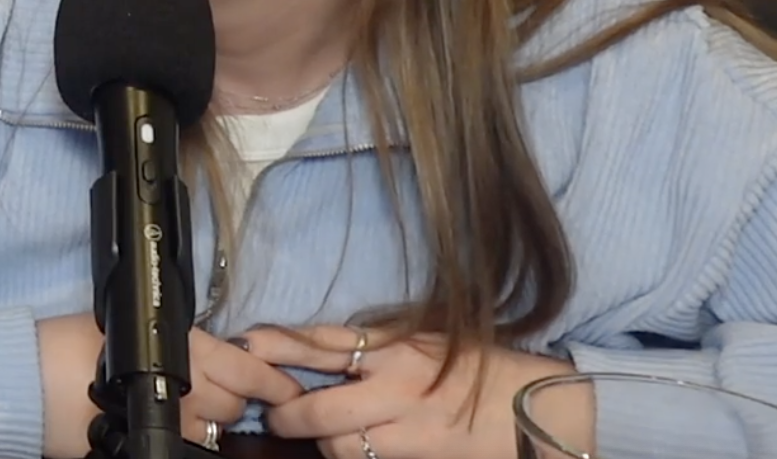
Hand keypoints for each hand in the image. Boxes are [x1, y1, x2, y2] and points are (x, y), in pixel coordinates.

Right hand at [37, 313, 304, 456]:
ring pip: (212, 431)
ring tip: (182, 405)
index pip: (249, 371)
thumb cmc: (68, 341)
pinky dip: (182, 435)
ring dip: (206, 420)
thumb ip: (173, 340)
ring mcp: (170, 425)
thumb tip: (205, 350)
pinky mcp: (150, 446)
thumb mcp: (127, 326)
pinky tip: (167, 422)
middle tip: (212, 387)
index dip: (275, 383)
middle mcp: (185, 389)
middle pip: (233, 404)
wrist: (28, 379)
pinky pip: (184, 445)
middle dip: (230, 398)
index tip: (290, 390)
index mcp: (184, 349)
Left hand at [244, 324, 590, 458]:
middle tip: (276, 413)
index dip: (280, 345)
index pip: (325, 343)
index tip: (248, 344)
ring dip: (324, 441)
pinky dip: (356, 455)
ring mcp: (411, 427)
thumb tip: (322, 348)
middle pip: (319, 406)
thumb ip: (378, 344)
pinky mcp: (423, 457)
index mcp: (399, 346)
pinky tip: (358, 447)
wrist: (541, 409)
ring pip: (339, 443)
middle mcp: (400, 385)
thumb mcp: (428, 340)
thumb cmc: (482, 369)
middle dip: (287, 413)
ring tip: (323, 433)